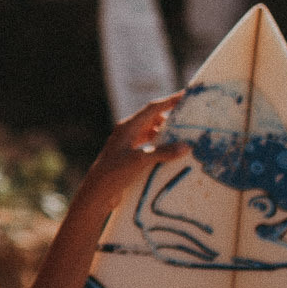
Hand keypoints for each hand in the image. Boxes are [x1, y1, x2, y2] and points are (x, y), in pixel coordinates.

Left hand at [72, 92, 185, 210]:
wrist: (96, 193)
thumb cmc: (114, 173)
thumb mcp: (140, 161)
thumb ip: (163, 152)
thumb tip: (186, 146)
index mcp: (128, 127)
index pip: (152, 108)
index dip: (169, 100)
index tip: (186, 95)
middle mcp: (127, 132)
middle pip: (152, 118)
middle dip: (170, 117)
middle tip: (190, 118)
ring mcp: (128, 144)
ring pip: (151, 132)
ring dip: (166, 133)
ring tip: (184, 136)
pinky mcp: (129, 156)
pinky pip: (149, 145)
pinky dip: (160, 146)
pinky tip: (171, 153)